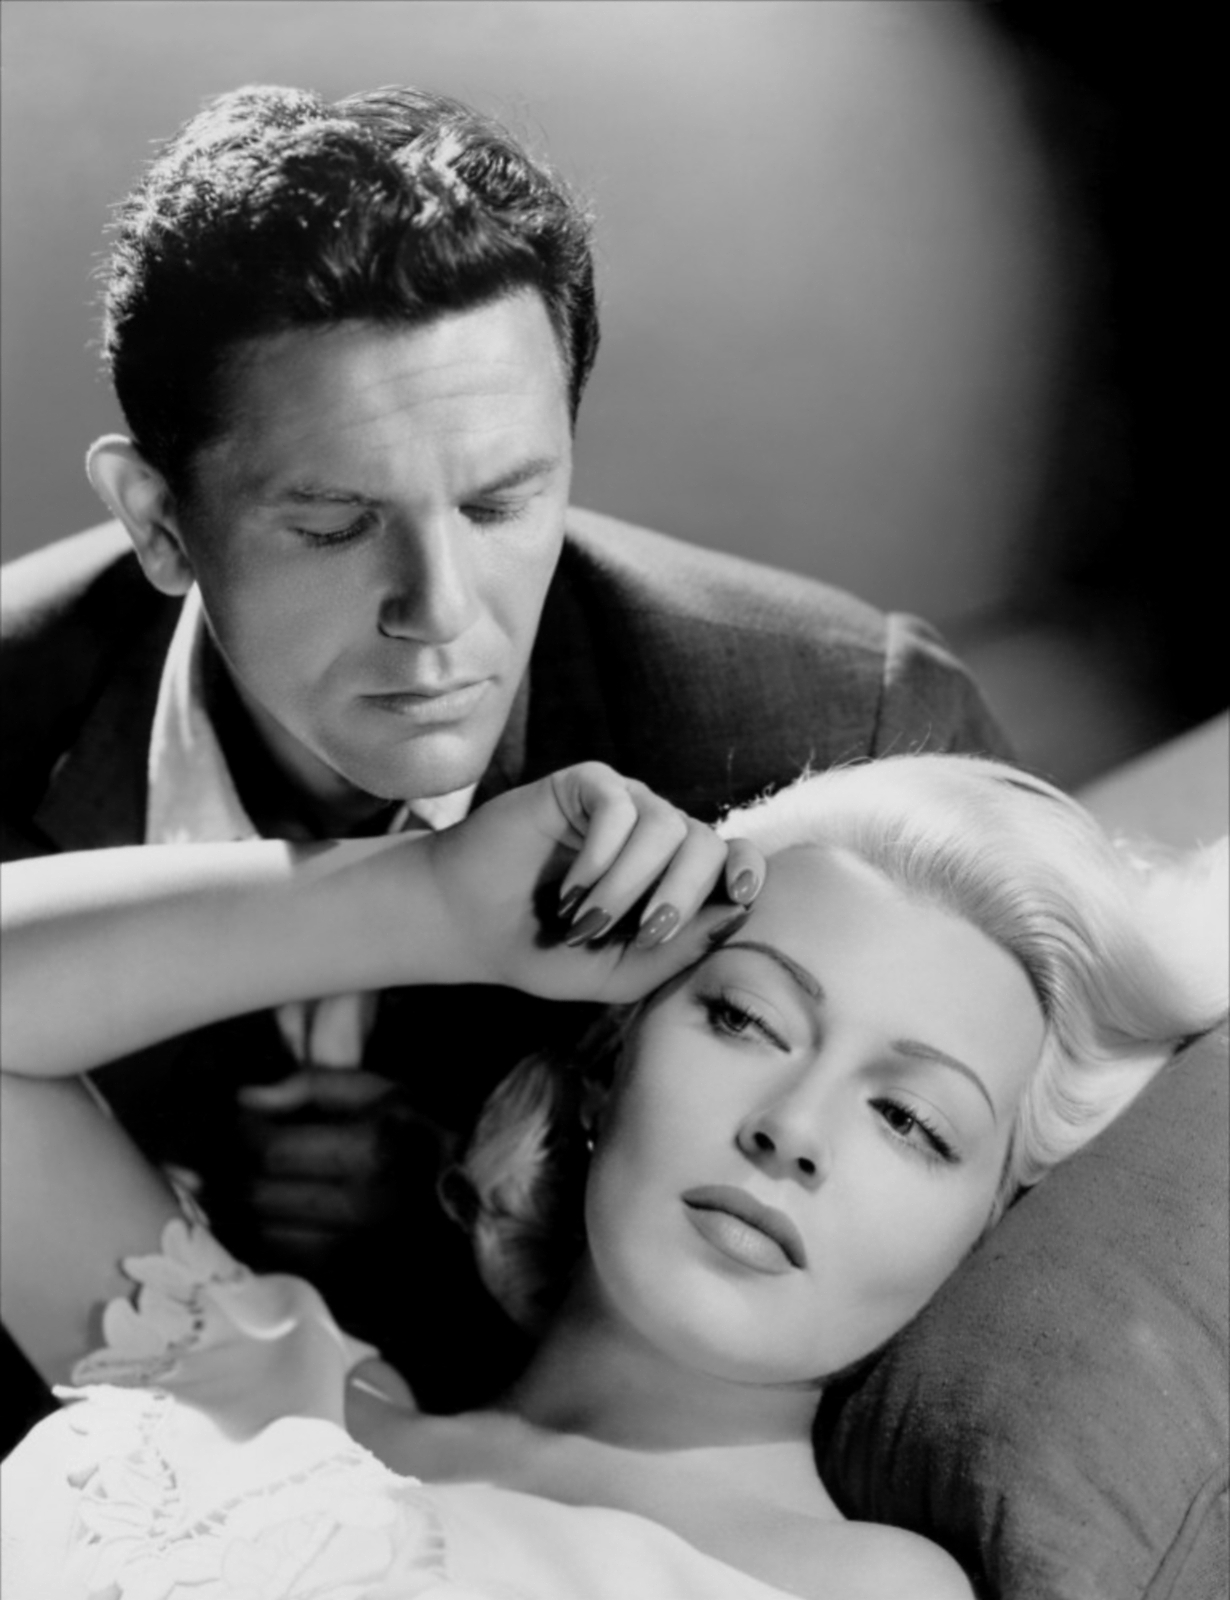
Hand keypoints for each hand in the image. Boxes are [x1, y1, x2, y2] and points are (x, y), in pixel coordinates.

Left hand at [234, 1068, 440, 1271]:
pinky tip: (277, 1217)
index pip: (271, 1148)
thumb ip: (311, 1085)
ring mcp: (353, 1251)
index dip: (245, 1132)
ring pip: (264, 1232)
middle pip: (260, 1194)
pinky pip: (282, 1262)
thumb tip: (246, 1098)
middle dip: (240, 1170)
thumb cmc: (413, 1137)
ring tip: (260, 1184)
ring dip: (250, 1208)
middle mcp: (359, 1206)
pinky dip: (269, 1239)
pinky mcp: (345, 1279)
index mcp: (369, 1151)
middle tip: (244, 1154)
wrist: (457, 1198)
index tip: (247, 1121)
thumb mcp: (377, 1092)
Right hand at [422, 762, 763, 1004]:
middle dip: (683, 895)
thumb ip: (675, 954)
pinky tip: (572, 890)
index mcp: (674, 875)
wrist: (468, 926)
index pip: (733, 859)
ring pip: (665, 824)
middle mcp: (656, 833)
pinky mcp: (583, 785)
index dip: (747, 871)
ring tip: (585, 920)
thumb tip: (737, 915)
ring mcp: (622, 805)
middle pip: (706, 842)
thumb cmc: (544, 950)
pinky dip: (601, 856)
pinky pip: (618, 807)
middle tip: (645, 934)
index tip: (744, 897)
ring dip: (629, 884)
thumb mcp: (617, 972)